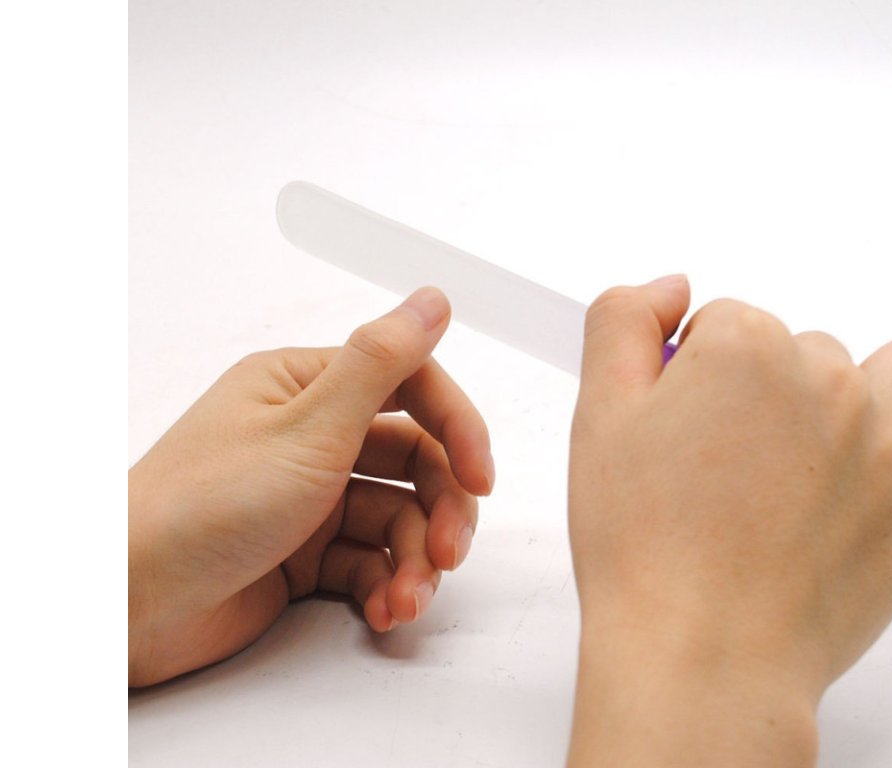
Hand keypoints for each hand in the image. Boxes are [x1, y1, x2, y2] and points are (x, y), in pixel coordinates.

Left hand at [129, 288, 493, 686]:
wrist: (128, 605)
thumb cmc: (202, 507)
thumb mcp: (307, 430)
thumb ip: (381, 364)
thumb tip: (433, 300)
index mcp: (306, 387)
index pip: (411, 387)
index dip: (456, 428)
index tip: (481, 475)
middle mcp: (311, 436)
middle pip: (413, 461)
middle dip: (441, 509)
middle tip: (451, 554)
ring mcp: (310, 497)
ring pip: (398, 518)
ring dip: (417, 560)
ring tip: (409, 600)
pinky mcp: (305, 553)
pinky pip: (371, 560)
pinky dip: (387, 585)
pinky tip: (387, 611)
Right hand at [566, 276, 891, 765]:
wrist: (705, 655)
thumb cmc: (648, 550)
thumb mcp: (598, 417)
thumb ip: (622, 322)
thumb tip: (668, 289)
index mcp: (747, 347)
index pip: (722, 322)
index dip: (689, 375)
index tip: (679, 428)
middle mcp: (826, 379)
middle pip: (789, 351)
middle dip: (752, 392)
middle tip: (715, 465)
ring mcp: (883, 436)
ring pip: (854, 382)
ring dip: (822, 406)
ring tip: (778, 474)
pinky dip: (888, 434)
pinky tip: (847, 468)